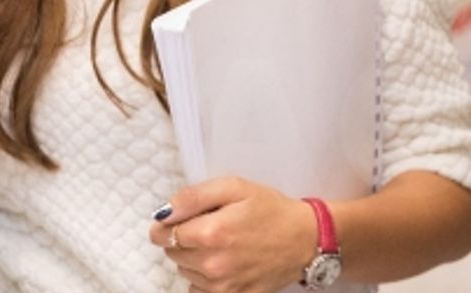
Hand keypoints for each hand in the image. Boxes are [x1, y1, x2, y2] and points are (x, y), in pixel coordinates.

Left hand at [148, 177, 316, 292]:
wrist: (306, 240)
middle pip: (173, 254)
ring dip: (192, 258)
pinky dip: (203, 278)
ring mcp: (225, 286)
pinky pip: (200, 291)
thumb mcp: (233, 187)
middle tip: (204, 226)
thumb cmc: (270, 209)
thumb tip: (163, 212)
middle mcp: (214, 264)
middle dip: (180, 239)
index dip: (165, 225)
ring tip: (217, 243)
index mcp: (212, 233)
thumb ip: (193, 197)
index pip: (164, 234)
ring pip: (185, 272)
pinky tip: (220, 263)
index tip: (174, 220)